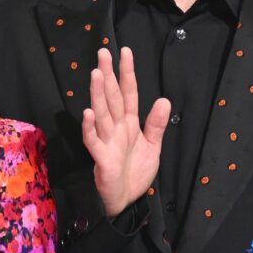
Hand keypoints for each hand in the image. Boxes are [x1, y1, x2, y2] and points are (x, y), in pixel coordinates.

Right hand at [81, 47, 170, 217]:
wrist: (127, 200)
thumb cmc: (136, 171)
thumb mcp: (153, 146)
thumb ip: (156, 124)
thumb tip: (164, 99)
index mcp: (129, 122)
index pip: (128, 92)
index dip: (127, 73)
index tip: (125, 52)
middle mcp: (116, 127)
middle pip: (112, 97)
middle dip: (108, 75)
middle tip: (103, 52)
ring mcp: (107, 140)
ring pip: (102, 113)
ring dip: (98, 94)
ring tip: (96, 74)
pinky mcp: (101, 157)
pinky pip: (93, 140)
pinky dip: (90, 128)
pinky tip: (88, 113)